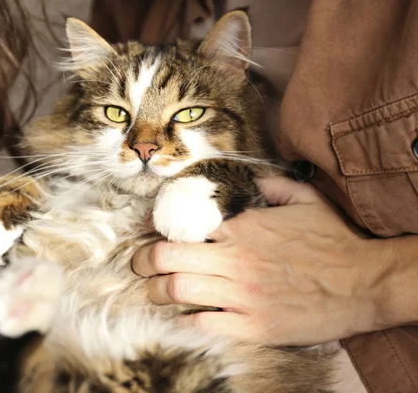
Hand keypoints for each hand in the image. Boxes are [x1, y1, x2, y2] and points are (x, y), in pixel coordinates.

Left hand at [133, 176, 387, 344]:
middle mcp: (235, 259)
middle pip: (166, 259)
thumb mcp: (305, 200)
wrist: (366, 282)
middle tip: (137, 267)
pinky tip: (182, 317)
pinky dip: (186, 320)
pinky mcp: (253, 326)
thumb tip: (251, 179)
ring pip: (177, 290)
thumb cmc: (334, 241)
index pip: (182, 228)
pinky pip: (203, 323)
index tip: (152, 240)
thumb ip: (272, 185)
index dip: (161, 234)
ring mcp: (242, 294)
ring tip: (153, 293)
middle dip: (143, 262)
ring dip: (156, 292)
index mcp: (242, 228)